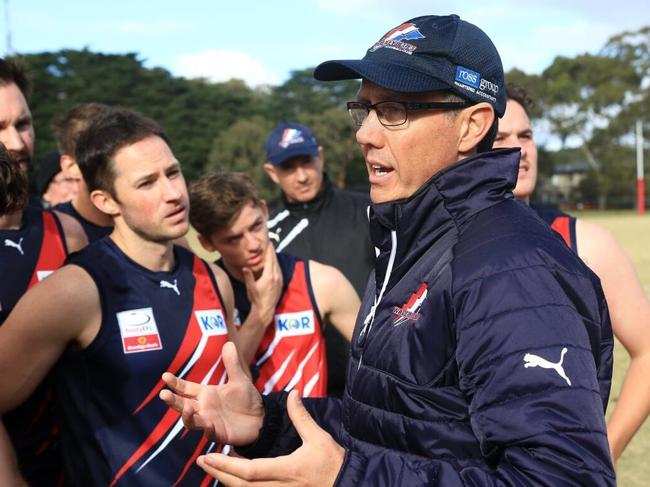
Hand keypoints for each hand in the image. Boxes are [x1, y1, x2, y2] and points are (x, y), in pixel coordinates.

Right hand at [159, 341, 263, 445]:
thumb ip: (232, 363)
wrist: (261, 418)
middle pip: (182, 404)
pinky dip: (206, 428)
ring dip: (186, 415)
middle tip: (163, 394)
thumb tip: (228, 343)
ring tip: (186, 407)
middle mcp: (203, 408)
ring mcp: (208, 421)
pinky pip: (208, 432)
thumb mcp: (239, 379)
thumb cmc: (247, 399)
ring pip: (190, 420)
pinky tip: (207, 424)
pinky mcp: (217, 433)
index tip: (165, 376)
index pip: (185, 388)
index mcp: (206, 394)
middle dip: (172, 400)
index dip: (175, 383)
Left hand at [196, 389, 344, 485]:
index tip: (209, 456)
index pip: (249, 471)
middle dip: (219, 473)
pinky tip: (233, 476)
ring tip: (213, 466)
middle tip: (202, 461)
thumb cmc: (332, 462)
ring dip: (227, 479)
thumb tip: (293, 392)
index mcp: (284, 469)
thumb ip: (301, 416)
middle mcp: (277, 486)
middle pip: (240, 485)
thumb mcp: (318, 437)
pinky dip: (241, 485)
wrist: (346, 484)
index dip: (227, 465)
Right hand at [243, 244, 282, 325]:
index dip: (269, 250)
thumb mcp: (250, 287)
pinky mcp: (280, 283)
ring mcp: (279, 280)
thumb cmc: (257, 299)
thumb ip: (248, 276)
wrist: (265, 309)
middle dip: (272, 252)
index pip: (270, 259)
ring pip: (278, 265)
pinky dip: (276, 264)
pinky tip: (274, 263)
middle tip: (270, 244)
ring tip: (271, 252)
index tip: (269, 243)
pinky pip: (279, 270)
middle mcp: (276, 277)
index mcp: (269, 276)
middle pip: (275, 260)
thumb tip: (245, 267)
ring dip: (274, 258)